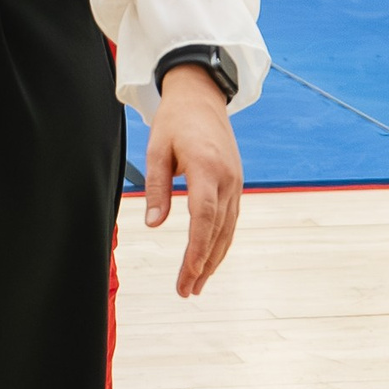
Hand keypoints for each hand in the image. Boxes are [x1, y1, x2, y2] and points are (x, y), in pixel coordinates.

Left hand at [143, 64, 242, 296]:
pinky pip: (230, 220)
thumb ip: (156, 187)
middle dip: (203, 265)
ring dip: (213, 260)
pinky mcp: (236, 184)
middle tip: (186, 292)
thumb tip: (152, 224)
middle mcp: (227, 179)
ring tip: (195, 286)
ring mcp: (235, 183)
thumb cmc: (175, 120)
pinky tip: (209, 259)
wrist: (202, 96)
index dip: (197, 249)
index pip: (204, 217)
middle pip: (218, 231)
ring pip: (228, 230)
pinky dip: (220, 243)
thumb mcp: (156, 148)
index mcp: (207, 168)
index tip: (188, 273)